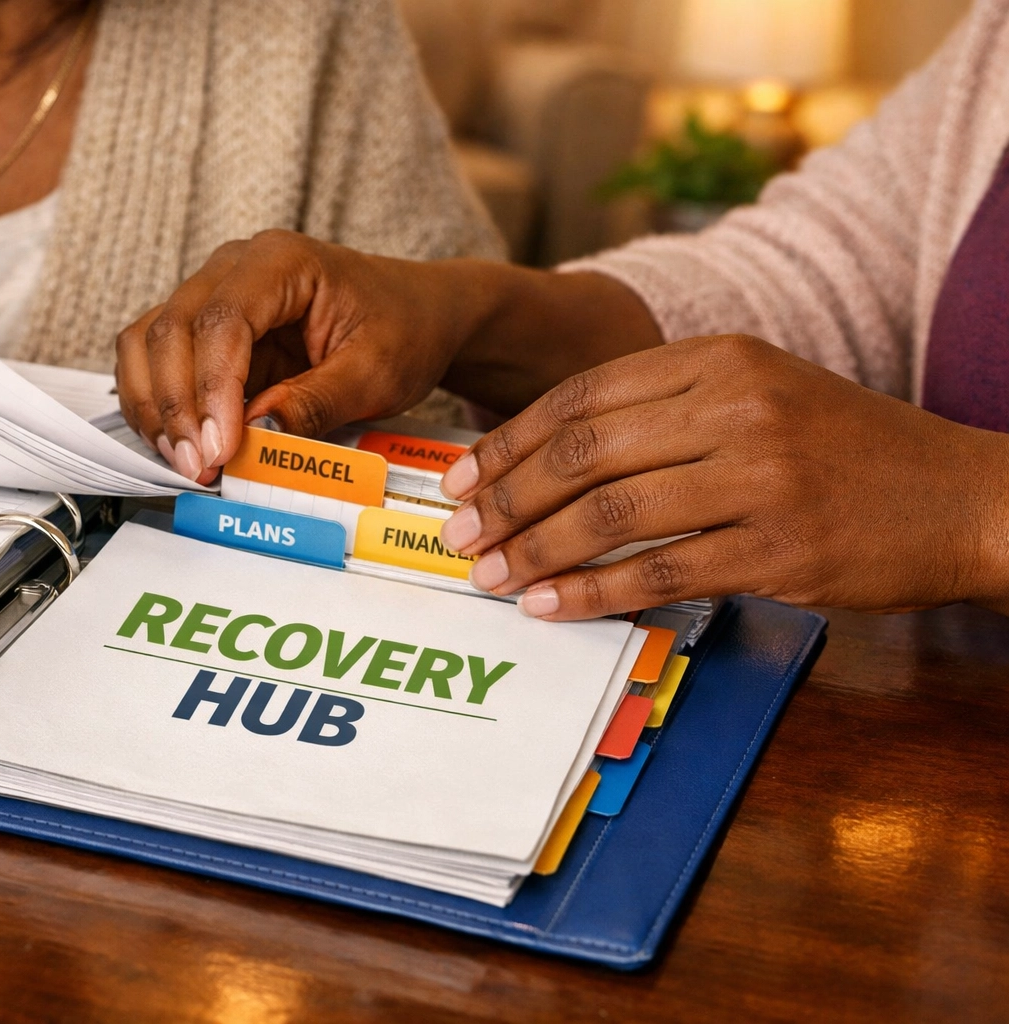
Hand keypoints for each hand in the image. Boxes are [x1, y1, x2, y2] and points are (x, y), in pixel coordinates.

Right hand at [114, 231, 487, 481]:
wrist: (417, 314)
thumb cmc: (403, 330)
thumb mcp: (376, 374)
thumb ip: (315, 403)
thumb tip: (256, 435)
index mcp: (281, 262)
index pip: (222, 320)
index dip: (211, 388)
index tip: (219, 448)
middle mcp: (234, 267)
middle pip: (170, 329)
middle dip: (175, 406)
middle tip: (197, 467)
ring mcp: (212, 294)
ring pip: (148, 342)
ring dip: (154, 406)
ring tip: (183, 461)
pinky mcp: (206, 329)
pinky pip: (157, 360)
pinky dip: (158, 404)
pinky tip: (179, 444)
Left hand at [438, 335, 1008, 618]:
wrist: (962, 496)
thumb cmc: (843, 449)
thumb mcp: (758, 392)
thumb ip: (664, 408)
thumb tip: (550, 454)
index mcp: (717, 358)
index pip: (580, 396)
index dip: (507, 441)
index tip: (459, 477)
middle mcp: (734, 406)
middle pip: (582, 454)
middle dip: (503, 499)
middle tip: (457, 536)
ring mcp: (760, 476)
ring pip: (610, 514)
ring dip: (534, 551)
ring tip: (488, 577)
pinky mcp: (780, 548)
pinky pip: (660, 572)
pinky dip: (593, 594)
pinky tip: (550, 607)